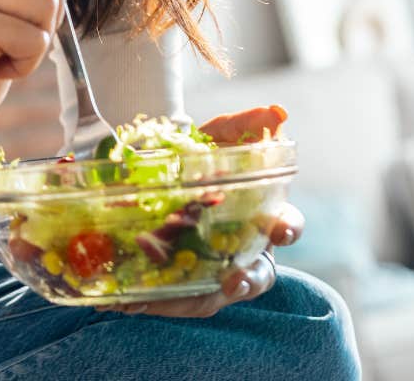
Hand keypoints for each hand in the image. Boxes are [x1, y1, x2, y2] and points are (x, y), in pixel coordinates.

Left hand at [93, 105, 296, 318]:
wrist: (161, 168)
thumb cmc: (204, 156)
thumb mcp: (221, 135)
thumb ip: (247, 123)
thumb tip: (277, 112)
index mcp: (261, 216)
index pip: (286, 226)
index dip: (288, 229)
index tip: (280, 229)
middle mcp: (242, 250)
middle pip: (257, 276)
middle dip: (248, 280)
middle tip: (234, 280)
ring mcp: (211, 270)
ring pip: (212, 296)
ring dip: (191, 300)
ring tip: (160, 301)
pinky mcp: (178, 282)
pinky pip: (169, 299)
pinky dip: (151, 301)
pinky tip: (124, 300)